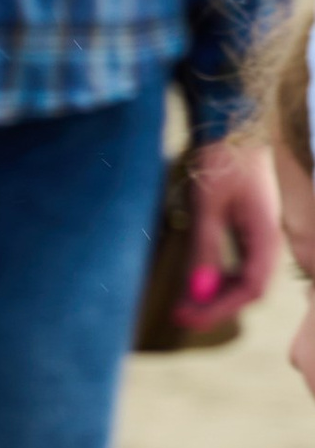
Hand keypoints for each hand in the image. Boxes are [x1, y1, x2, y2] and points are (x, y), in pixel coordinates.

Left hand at [183, 136, 280, 332]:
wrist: (233, 127)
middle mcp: (268, 240)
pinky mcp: (249, 229)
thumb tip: (197, 292)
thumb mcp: (208, 206)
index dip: (220, 309)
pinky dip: (218, 278)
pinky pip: (239, 264)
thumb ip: (205, 249)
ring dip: (215, 295)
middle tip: (180, 317)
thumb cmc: (224, 160)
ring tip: (183, 306)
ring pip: (243, 279)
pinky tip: (197, 283)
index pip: (250, 289)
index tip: (189, 320)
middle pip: (248, 289)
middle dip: (215, 307)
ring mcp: (260, 235)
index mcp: (266, 236)